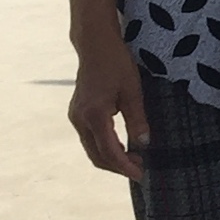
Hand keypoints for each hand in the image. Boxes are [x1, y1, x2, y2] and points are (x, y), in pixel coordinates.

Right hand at [69, 39, 149, 180]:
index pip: (109, 151)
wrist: (95, 44)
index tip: (140, 175)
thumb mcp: (132, 91)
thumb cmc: (116, 63)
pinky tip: (121, 145)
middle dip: (118, 166)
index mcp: (94, 115)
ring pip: (91, 148)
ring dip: (111, 157)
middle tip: (140, 168)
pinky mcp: (77, 113)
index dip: (125, 167)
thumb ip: (137, 120)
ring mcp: (76, 116)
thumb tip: (144, 144)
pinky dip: (104, 146)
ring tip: (134, 158)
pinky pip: (89, 138)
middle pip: (97, 155)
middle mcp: (80, 119)